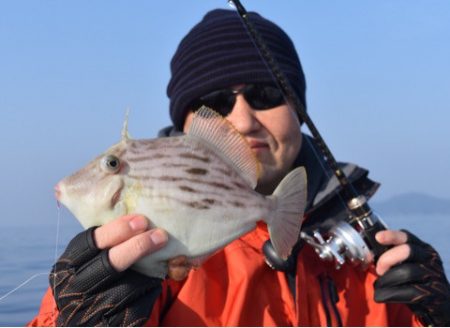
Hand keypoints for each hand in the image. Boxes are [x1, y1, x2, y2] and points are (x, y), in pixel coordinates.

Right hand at [50, 214, 167, 325]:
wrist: (88, 321)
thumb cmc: (96, 280)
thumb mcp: (90, 262)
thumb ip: (107, 244)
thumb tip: (140, 219)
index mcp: (65, 268)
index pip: (89, 243)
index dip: (116, 230)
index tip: (141, 220)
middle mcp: (72, 291)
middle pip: (109, 264)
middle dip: (138, 247)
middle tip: (161, 235)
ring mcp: (88, 312)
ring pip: (127, 287)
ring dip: (149, 272)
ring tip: (161, 258)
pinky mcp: (108, 326)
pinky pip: (137, 307)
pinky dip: (149, 292)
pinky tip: (155, 282)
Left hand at [374, 229, 449, 325]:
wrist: (439, 306)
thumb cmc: (415, 282)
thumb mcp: (407, 264)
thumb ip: (392, 256)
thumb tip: (369, 254)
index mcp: (423, 249)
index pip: (407, 237)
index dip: (392, 235)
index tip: (378, 237)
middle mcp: (431, 260)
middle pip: (407, 251)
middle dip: (387, 259)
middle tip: (379, 270)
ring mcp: (435, 277)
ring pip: (407, 272)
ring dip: (386, 280)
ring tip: (380, 285)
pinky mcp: (434, 295)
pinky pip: (410, 292)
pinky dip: (390, 294)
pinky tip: (383, 296)